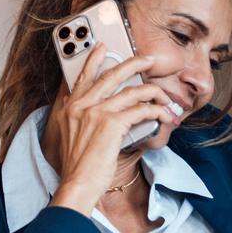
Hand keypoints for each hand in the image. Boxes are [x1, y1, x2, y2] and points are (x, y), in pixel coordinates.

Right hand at [43, 50, 176, 214]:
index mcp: (68, 108)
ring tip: (164, 97)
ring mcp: (95, 112)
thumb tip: (89, 107)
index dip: (93, 60)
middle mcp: (80, 105)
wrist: (77, 184)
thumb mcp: (67, 137)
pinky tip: (164, 116)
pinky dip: (157, 111)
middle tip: (147, 59)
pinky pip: (141, 109)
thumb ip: (76, 119)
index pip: (82, 77)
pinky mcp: (112, 123)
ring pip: (132, 91)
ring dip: (154, 93)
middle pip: (111, 75)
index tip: (102, 48)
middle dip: (133, 63)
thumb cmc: (76, 167)